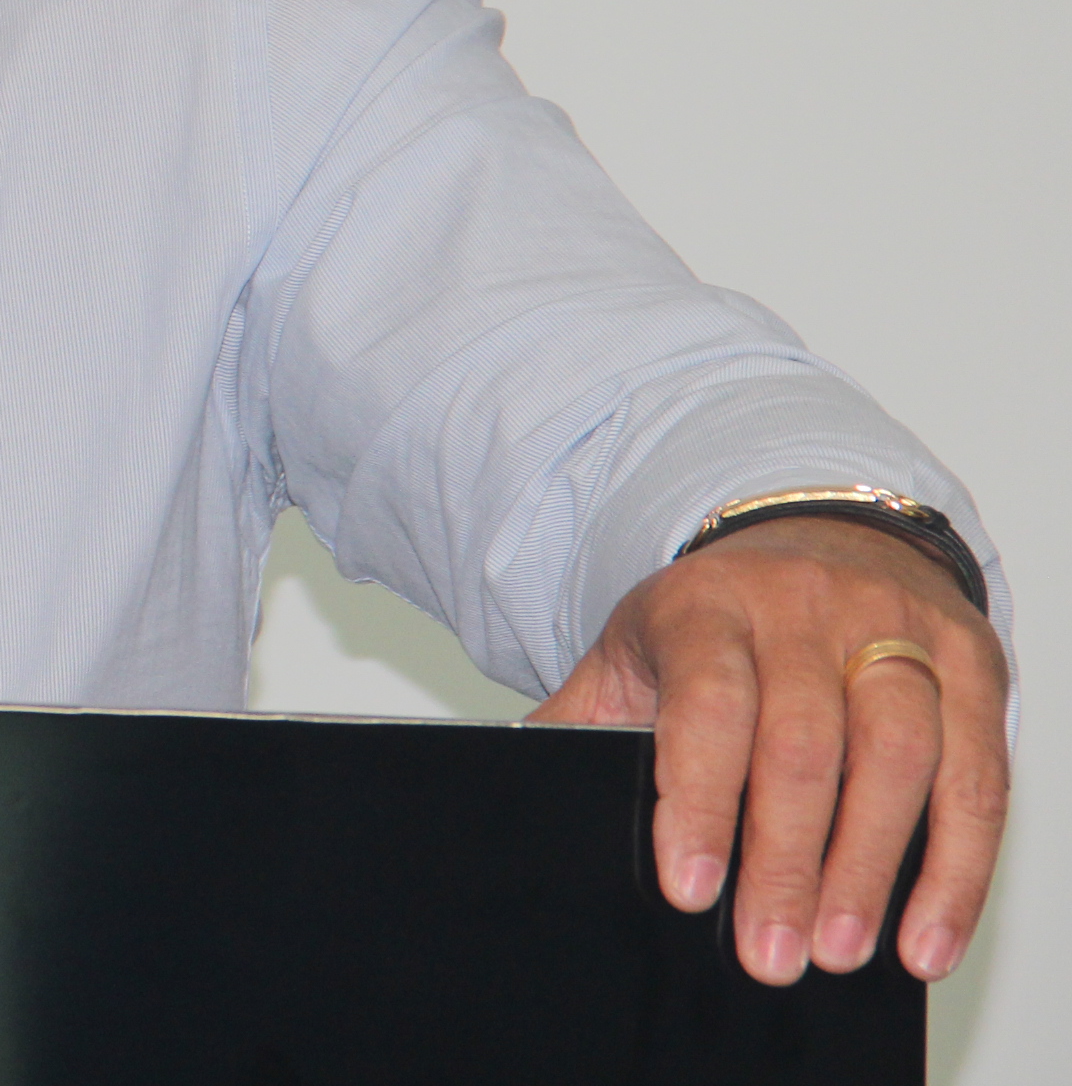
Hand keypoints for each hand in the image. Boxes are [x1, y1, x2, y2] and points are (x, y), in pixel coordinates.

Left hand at [533, 516, 1005, 985]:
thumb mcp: (635, 651)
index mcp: (704, 603)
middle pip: (805, 742)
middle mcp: (803, 606)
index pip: (708, 703)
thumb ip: (582, 720)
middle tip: (770, 951)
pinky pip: (978, 774)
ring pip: (899, 756)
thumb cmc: (715, 619)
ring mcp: (893, 626)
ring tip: (839, 952)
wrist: (813, 536)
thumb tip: (511, 785)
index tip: (691, 888)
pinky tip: (924, 935)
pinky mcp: (967, 656)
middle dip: (787, 861)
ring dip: (873, 870)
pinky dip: (958, 867)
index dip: (702, 800)